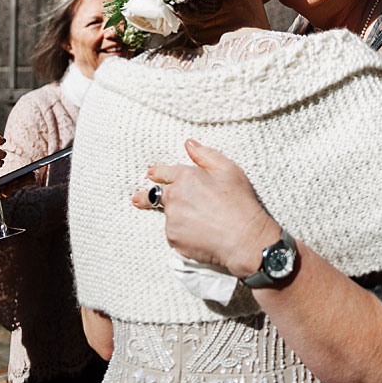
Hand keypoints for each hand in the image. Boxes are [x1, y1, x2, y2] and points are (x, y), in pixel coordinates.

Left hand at [131, 139, 279, 277]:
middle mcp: (174, 196)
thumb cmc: (240, 203)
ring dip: (176, 216)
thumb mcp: (229, 170)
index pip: (163, 172)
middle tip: (137, 199)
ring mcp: (172, 218)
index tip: (151, 174)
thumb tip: (189, 144)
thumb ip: (206, 154)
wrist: (244, 239)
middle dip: (146, 196)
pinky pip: (174, 233)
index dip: (157, 172)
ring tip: (198, 221)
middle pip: (156, 194)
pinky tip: (200, 233)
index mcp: (185, 176)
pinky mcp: (173, 238)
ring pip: (168, 215)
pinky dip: (183, 233)